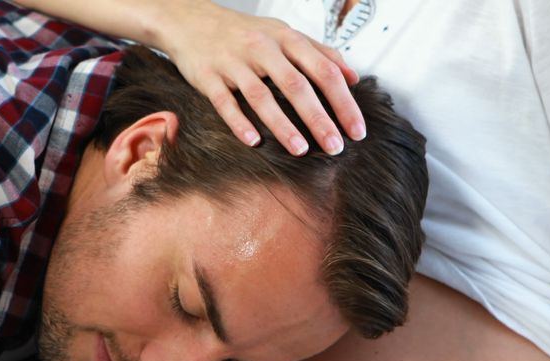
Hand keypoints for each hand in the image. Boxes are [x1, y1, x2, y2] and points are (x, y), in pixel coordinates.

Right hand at [154, 1, 363, 155]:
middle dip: (318, 118)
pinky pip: (225, 102)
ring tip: (300, 150)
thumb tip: (352, 77)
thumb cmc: (245, 33)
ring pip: (262, 96)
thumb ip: (320, 53)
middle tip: (335, 147)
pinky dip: (239, 122)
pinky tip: (254, 142)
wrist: (192, 22)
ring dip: (282, 125)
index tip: (356, 130)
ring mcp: (234, 63)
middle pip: (296, 86)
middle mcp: (262, 48)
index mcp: (286, 39)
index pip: (324, 71)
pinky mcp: (209, 76)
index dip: (343, 102)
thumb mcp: (285, 34)